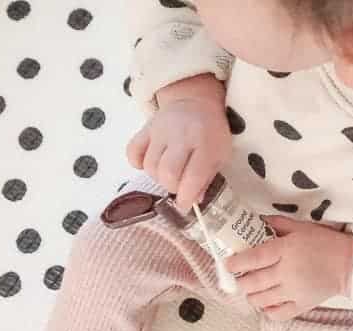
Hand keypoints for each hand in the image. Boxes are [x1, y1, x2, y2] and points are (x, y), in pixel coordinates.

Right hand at [127, 74, 230, 212]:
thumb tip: (193, 201)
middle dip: (171, 187)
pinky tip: (149, 163)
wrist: (196, 102)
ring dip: (158, 177)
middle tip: (178, 185)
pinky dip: (138, 163)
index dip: (186, 198)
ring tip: (168, 172)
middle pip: (167, 173)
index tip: (185, 205)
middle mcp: (181, 136)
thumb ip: (207, 179)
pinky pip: (132, 151)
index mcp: (206, 144)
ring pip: (150, 165)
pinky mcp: (146, 128)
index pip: (192, 178)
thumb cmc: (211, 134)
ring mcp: (161, 130)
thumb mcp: (220, 155)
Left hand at [225, 216, 352, 320]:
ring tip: (251, 290)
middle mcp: (286, 273)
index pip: (253, 259)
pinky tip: (266, 303)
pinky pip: (277, 313)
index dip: (236, 263)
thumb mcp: (302, 228)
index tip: (228, 264)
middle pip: (253, 282)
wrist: (350, 265)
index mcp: (285, 251)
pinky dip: (267, 310)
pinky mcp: (301, 305)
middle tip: (239, 278)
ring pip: (261, 299)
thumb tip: (258, 221)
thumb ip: (279, 225)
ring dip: (251, 296)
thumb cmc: (326, 243)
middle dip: (241, 282)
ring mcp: (293, 292)